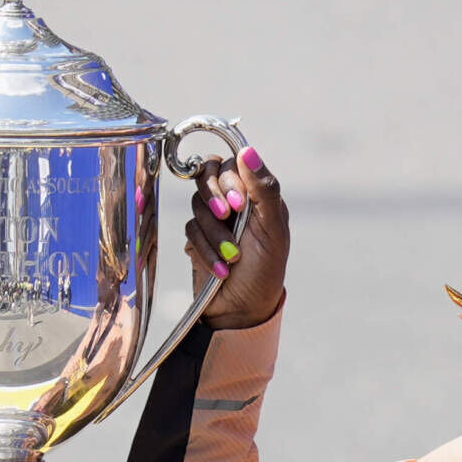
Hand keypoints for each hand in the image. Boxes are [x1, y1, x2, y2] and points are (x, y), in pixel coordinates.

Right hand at [180, 145, 289, 329]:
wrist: (242, 311)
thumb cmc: (265, 271)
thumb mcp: (271, 230)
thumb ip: (264, 189)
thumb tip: (248, 150)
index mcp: (257, 193)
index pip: (232, 163)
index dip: (230, 179)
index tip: (240, 204)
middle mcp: (234, 200)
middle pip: (206, 175)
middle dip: (215, 198)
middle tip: (228, 218)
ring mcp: (213, 218)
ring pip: (197, 205)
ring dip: (215, 234)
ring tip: (233, 257)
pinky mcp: (197, 237)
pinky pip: (190, 230)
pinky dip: (206, 251)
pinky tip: (221, 269)